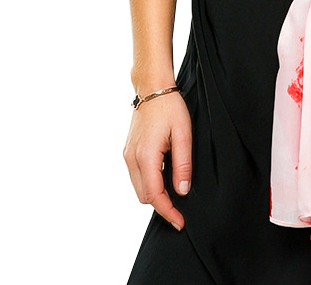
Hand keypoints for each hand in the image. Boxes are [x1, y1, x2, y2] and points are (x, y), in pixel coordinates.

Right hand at [122, 90, 192, 230]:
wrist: (152, 88)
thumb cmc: (170, 107)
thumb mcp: (183, 134)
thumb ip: (183, 164)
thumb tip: (182, 191)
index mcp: (146, 155)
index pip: (155, 195)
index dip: (168, 211)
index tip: (180, 222)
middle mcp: (132, 158)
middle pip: (144, 196)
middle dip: (161, 206)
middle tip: (180, 209)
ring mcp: (127, 155)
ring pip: (139, 188)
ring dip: (155, 195)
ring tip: (174, 193)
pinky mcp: (128, 151)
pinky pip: (137, 176)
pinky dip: (149, 183)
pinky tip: (163, 178)